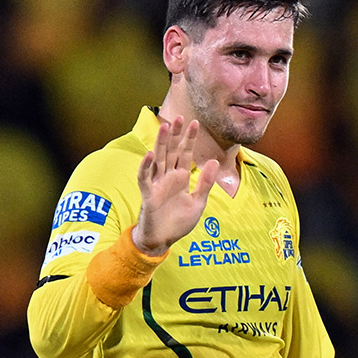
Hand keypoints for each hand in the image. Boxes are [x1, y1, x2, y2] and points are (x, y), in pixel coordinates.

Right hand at [131, 116, 218, 255]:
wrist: (163, 240)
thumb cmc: (178, 222)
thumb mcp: (198, 202)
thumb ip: (204, 182)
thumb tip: (213, 161)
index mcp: (180, 177)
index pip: (185, 154)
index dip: (189, 139)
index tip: (195, 123)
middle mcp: (168, 177)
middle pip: (171, 151)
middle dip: (175, 135)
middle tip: (179, 117)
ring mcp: (157, 184)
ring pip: (158, 159)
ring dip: (161, 143)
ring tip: (164, 127)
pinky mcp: (148, 194)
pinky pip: (145, 177)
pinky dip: (146, 166)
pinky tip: (150, 154)